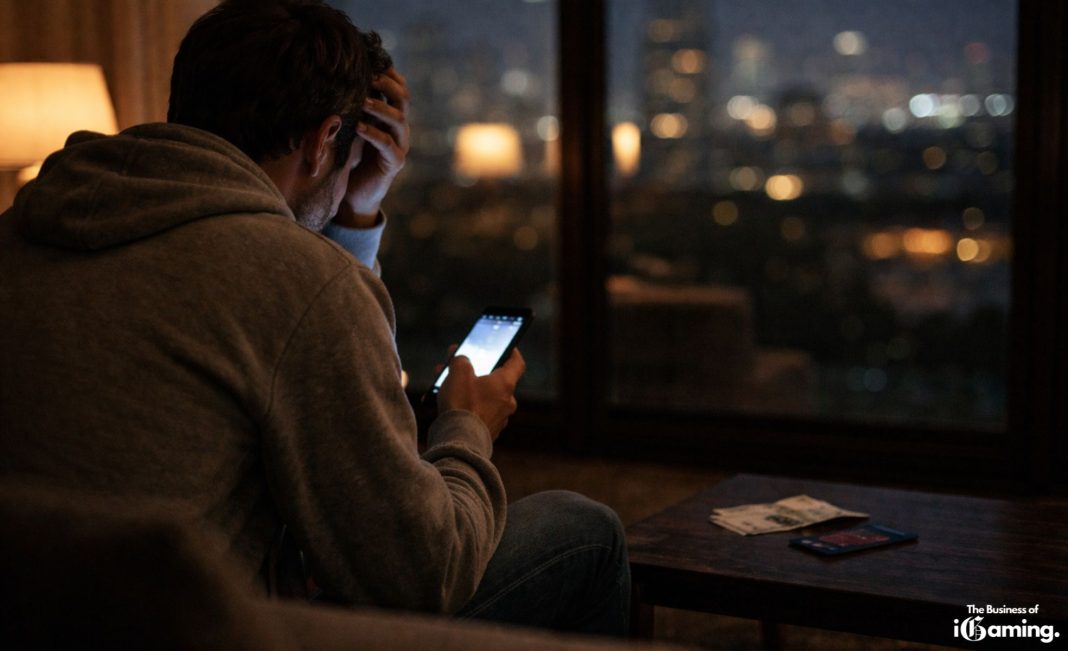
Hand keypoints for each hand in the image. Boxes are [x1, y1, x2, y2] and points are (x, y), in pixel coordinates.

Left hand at [335, 67, 410, 227]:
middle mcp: (399, 127)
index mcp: (390, 115)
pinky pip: (388, 144)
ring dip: (380, 107)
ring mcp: (399, 145)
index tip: (370, 60)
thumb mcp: (349, 125)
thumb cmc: (349, 156)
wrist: (354, 193)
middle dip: (387, 84)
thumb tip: (332, 78)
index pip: (397, 87)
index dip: (388, 73)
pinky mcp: (394, 162)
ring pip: (398, 119)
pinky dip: (373, 133)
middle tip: (369, 76)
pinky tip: (358, 126)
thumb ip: (350, 106)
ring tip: (362, 101)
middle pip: (403, 98)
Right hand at [437, 349, 525, 440]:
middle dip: (478, 371)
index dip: (511, 352)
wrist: (458, 442)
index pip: (516, 363)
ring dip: (469, 389)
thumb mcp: (458, 373)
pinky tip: (450, 404)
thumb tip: (461, 359)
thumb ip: (461, 360)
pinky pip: (479, 413)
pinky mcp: (488, 432)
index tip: (506, 346)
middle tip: (462, 365)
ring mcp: (499, 419)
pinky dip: (467, 406)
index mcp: (505, 384)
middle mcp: (507, 402)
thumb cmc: (462, 404)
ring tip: (447, 384)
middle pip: (496, 381)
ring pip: (485, 397)